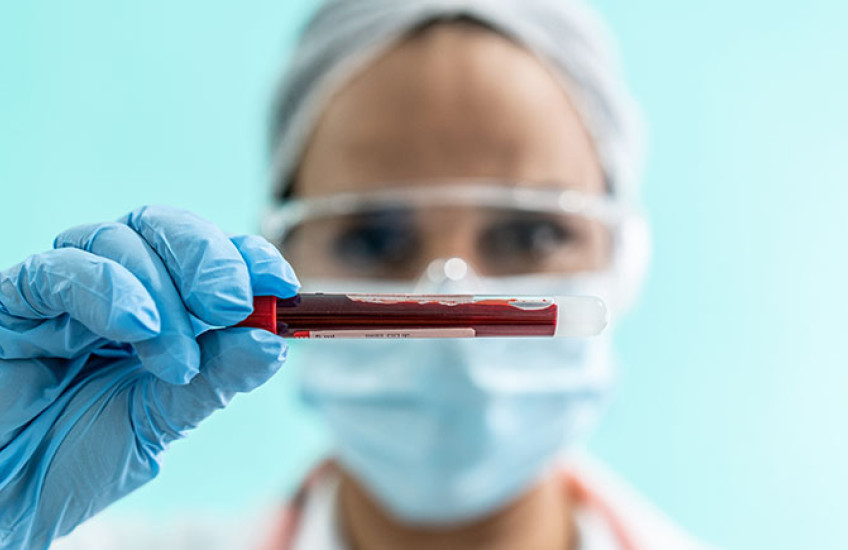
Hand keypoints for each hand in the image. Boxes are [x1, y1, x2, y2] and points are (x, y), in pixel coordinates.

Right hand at [0, 205, 298, 548]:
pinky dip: (106, 288)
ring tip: (175, 361)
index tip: (283, 284)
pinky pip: (57, 270)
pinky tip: (136, 327)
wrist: (3, 501)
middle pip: (167, 229)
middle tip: (232, 305)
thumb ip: (214, 380)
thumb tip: (274, 342)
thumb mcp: (160, 423)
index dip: (248, 259)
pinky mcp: (15, 303)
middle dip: (210, 260)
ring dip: (163, 292)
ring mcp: (64, 292)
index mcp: (159, 313)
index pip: (209, 260)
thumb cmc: (74, 460)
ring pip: (119, 239)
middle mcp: (115, 290)